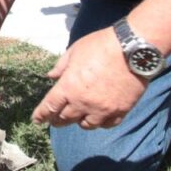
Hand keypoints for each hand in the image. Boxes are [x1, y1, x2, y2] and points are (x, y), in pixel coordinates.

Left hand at [31, 27, 147, 129]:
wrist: (133, 49)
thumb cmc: (101, 45)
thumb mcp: (74, 50)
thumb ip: (61, 66)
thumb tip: (51, 76)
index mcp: (68, 87)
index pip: (49, 107)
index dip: (41, 115)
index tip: (37, 120)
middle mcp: (83, 102)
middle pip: (65, 119)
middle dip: (57, 120)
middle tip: (54, 120)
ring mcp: (102, 109)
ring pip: (86, 125)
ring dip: (79, 122)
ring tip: (78, 118)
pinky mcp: (120, 111)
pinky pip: (107, 124)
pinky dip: (101, 123)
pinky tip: (99, 118)